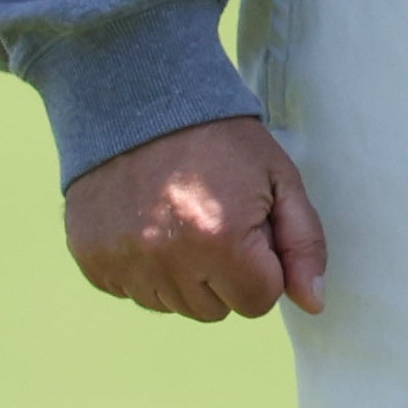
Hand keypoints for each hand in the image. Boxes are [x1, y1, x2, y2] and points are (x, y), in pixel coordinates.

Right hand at [62, 115, 326, 322]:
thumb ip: (303, 243)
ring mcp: (126, 263)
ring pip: (173, 305)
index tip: (249, 227)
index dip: (262, 266)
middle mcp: (170, 260)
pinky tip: (147, 221)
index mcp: (222, 240)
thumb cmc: (220, 137)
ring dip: (184, 273)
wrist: (140, 98)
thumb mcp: (279, 178)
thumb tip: (313, 304)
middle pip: (215, 310)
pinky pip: (132, 292)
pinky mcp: (93, 261)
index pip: (259, 301)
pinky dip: (144, 267)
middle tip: (214, 217)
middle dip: (224, 273)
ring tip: (180, 217)